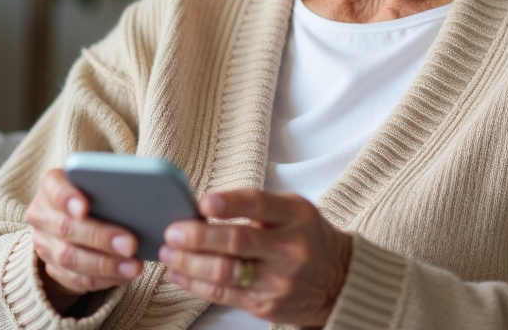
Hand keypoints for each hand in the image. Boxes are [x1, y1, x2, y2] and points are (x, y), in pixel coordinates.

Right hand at [26, 168, 142, 313]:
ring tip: (133, 266)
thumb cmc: (94, 191)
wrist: (75, 215)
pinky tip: (124, 275)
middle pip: (65, 227)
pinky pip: (76, 278)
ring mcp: (44, 243)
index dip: (66, 197)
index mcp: (51, 184)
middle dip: (100, 238)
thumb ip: (112, 182)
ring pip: (69, 258)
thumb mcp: (99, 180)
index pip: (53, 186)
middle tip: (131, 244)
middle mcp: (42, 213)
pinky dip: (103, 279)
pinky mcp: (52, 267)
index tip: (84, 208)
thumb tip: (143, 194)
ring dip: (105, 265)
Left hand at [159, 189, 351, 326]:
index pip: (259, 205)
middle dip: (199, 237)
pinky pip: (223, 295)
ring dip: (189, 262)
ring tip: (168, 252)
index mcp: (296, 216)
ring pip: (224, 273)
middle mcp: (289, 249)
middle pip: (238, 242)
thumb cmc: (307, 237)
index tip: (203, 203)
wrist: (339, 281)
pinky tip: (179, 272)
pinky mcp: (265, 305)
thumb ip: (256, 205)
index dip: (229, 203)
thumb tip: (204, 207)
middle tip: (173, 231)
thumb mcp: (294, 210)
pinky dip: (195, 283)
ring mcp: (277, 281)